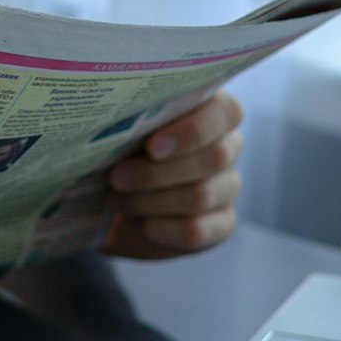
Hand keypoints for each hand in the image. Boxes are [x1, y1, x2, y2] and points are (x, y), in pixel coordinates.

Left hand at [103, 90, 242, 258]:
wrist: (113, 197)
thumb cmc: (120, 149)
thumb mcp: (124, 128)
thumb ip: (134, 117)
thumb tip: (116, 116)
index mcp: (211, 110)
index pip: (225, 113)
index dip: (192, 131)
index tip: (152, 146)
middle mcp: (227, 146)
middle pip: (214, 158)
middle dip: (158, 171)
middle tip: (117, 177)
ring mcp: (227, 186)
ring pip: (201, 195)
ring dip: (151, 200)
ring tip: (118, 199)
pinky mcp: (220, 223)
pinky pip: (198, 230)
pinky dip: (163, 229)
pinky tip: (142, 224)